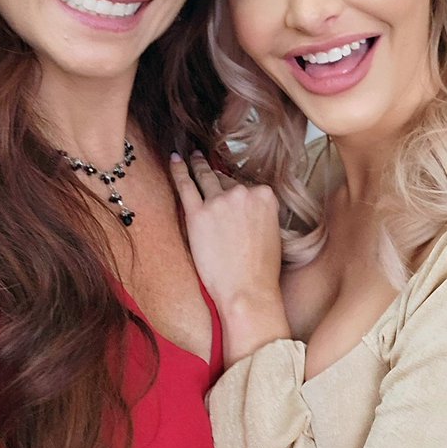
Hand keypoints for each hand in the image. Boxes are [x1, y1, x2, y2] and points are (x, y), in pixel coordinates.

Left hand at [170, 152, 289, 364]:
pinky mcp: (198, 214)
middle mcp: (243, 193)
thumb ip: (260, 213)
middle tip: (205, 166)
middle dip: (218, 181)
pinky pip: (186, 186)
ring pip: (206, 177)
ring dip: (197, 165)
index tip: (230, 190)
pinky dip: (178, 171)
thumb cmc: (261, 270)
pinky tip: (174, 161)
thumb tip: (247, 209)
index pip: (246, 185)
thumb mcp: (272, 232)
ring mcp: (219, 202)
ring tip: (191, 157)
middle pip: (226, 180)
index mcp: (265, 195)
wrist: (247, 291)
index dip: (237, 191)